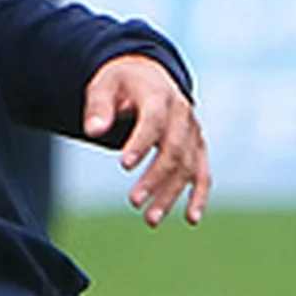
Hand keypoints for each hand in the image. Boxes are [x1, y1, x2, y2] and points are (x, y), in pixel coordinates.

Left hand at [82, 53, 208, 227]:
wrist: (149, 77)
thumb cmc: (122, 84)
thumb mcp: (104, 85)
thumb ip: (98, 107)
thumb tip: (93, 131)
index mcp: (159, 96)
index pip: (153, 122)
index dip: (140, 144)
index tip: (124, 165)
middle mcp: (182, 114)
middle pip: (174, 150)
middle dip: (155, 178)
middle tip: (133, 202)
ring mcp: (193, 133)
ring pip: (187, 167)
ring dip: (170, 194)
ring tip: (150, 219)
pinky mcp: (197, 148)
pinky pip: (202, 174)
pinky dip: (199, 196)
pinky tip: (191, 218)